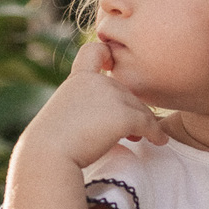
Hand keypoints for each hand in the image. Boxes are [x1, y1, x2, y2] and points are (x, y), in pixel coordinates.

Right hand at [18, 39, 168, 170]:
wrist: (48, 156)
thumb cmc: (50, 145)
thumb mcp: (63, 115)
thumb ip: (83, 107)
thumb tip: (103, 121)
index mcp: (79, 79)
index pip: (95, 51)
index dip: (107, 54)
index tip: (113, 65)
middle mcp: (96, 82)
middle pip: (126, 92)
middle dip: (132, 110)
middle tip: (134, 132)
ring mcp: (110, 96)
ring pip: (140, 108)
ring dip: (147, 123)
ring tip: (150, 138)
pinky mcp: (123, 115)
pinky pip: (148, 123)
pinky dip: (156, 133)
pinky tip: (160, 141)